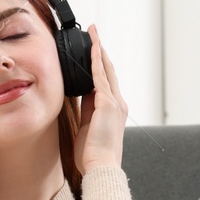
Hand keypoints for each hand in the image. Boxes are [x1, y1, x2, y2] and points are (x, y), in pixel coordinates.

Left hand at [73, 24, 126, 174]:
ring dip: (99, 50)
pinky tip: (92, 49)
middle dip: (101, 51)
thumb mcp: (87, 127)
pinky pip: (100, 77)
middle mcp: (118, 104)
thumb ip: (86, 109)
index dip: (100, 65)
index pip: (106, 82)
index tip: (94, 51)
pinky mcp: (107, 104)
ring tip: (94, 33)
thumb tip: (82, 94)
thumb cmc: (93, 154)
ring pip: (106, 70)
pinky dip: (95, 62)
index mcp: (113, 111)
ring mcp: (114, 103)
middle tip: (95, 33)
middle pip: (109, 71)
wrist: (101, 166)